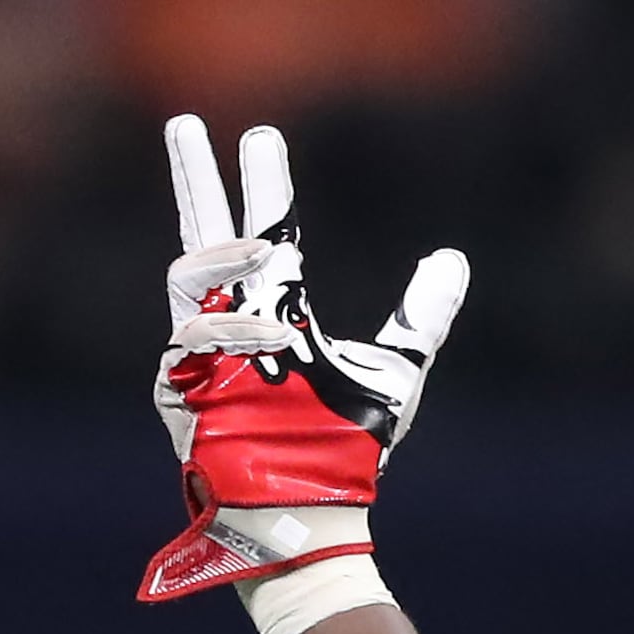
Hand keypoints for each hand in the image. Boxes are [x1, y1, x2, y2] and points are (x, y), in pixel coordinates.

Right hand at [140, 116, 466, 603]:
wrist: (318, 511)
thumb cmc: (346, 446)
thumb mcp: (396, 370)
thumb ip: (421, 315)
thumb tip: (452, 257)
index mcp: (273, 311)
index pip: (263, 232)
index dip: (260, 184)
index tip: (260, 137)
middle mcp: (230, 325)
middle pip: (202, 236)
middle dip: (195, 180)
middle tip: (188, 122)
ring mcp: (199, 357)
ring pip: (188, 284)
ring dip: (220, 260)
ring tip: (259, 247)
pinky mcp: (182, 394)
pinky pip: (189, 347)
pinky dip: (226, 336)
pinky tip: (266, 337)